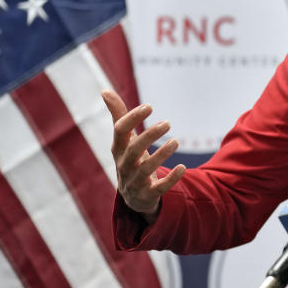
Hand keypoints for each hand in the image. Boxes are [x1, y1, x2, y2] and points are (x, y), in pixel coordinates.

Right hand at [101, 89, 185, 222]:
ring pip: (145, 169)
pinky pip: (159, 188)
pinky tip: (183, 168)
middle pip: (133, 150)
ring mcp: (135, 181)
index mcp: (118, 149)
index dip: (133, 118)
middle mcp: (124, 165)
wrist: (133, 197)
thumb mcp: (123, 140)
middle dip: (149, 136)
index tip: (150, 106)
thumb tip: (104, 90)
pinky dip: (170, 179)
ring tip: (176, 142)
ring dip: (161, 155)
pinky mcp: (148, 195)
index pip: (120, 132)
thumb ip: (118, 116)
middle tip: (167, 123)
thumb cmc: (130, 160)